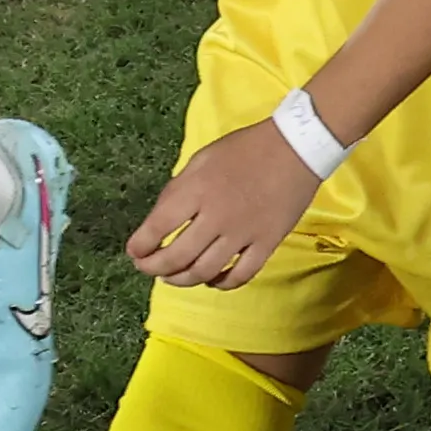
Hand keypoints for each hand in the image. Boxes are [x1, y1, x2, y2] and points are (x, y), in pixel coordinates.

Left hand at [126, 122, 327, 288]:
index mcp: (196, 190)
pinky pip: (241, 275)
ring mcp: (243, 234)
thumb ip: (179, 189)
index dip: (140, 246)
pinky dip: (222, 283)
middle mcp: (216, 216)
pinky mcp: (267, 244)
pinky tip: (212, 279)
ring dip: (183, 280)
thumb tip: (160, 219)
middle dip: (155, 268)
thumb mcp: (202, 158)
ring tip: (174, 277)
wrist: (296, 147)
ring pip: (205, 272)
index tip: (134, 252)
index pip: (157, 227)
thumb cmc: (245, 148)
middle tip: (148, 268)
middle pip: (177, 257)